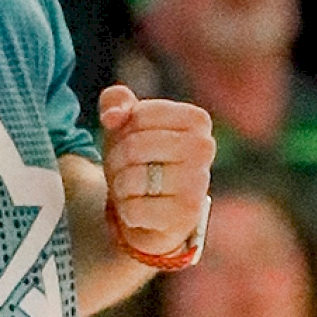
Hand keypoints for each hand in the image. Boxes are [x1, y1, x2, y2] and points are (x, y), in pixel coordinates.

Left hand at [99, 85, 212, 257]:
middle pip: (136, 146)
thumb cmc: (138, 157)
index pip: (140, 115)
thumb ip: (114, 102)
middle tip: (123, 168)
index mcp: (196, 119)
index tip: (130, 139)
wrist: (148, 206)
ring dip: (120, 185)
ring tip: (130, 188)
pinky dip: (127, 210)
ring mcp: (198, 183)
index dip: (123, 129)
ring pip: (134, 178)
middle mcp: (205, 148)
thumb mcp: (124, 123)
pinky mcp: (186, 215)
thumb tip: (112, 116)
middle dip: (117, 158)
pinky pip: (136, 209)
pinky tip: (139, 209)